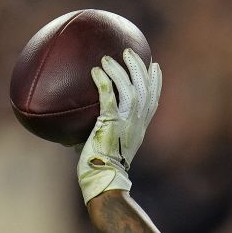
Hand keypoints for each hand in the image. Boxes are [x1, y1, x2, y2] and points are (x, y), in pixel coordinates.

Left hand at [77, 49, 161, 202]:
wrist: (103, 181)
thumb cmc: (100, 169)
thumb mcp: (106, 146)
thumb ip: (99, 131)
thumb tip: (75, 126)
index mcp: (139, 129)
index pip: (153, 101)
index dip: (155, 82)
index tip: (154, 66)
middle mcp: (137, 124)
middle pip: (146, 89)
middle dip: (139, 68)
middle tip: (130, 52)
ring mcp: (126, 124)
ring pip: (131, 89)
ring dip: (121, 71)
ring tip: (109, 58)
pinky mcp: (112, 124)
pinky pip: (110, 97)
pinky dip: (104, 82)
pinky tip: (95, 71)